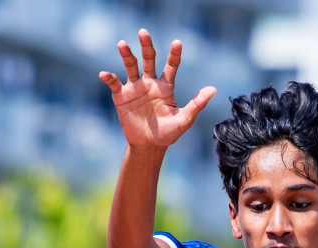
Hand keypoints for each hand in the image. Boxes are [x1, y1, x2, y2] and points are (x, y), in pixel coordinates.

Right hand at [98, 29, 216, 149]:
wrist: (148, 146)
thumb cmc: (168, 133)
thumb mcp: (184, 120)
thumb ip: (197, 104)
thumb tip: (213, 89)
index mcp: (165, 86)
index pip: (171, 66)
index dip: (174, 54)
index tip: (177, 42)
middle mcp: (150, 83)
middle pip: (148, 59)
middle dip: (146, 46)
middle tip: (143, 32)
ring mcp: (135, 88)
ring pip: (130, 66)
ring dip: (126, 55)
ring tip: (122, 44)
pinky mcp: (121, 96)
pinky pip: (114, 84)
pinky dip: (109, 78)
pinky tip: (104, 74)